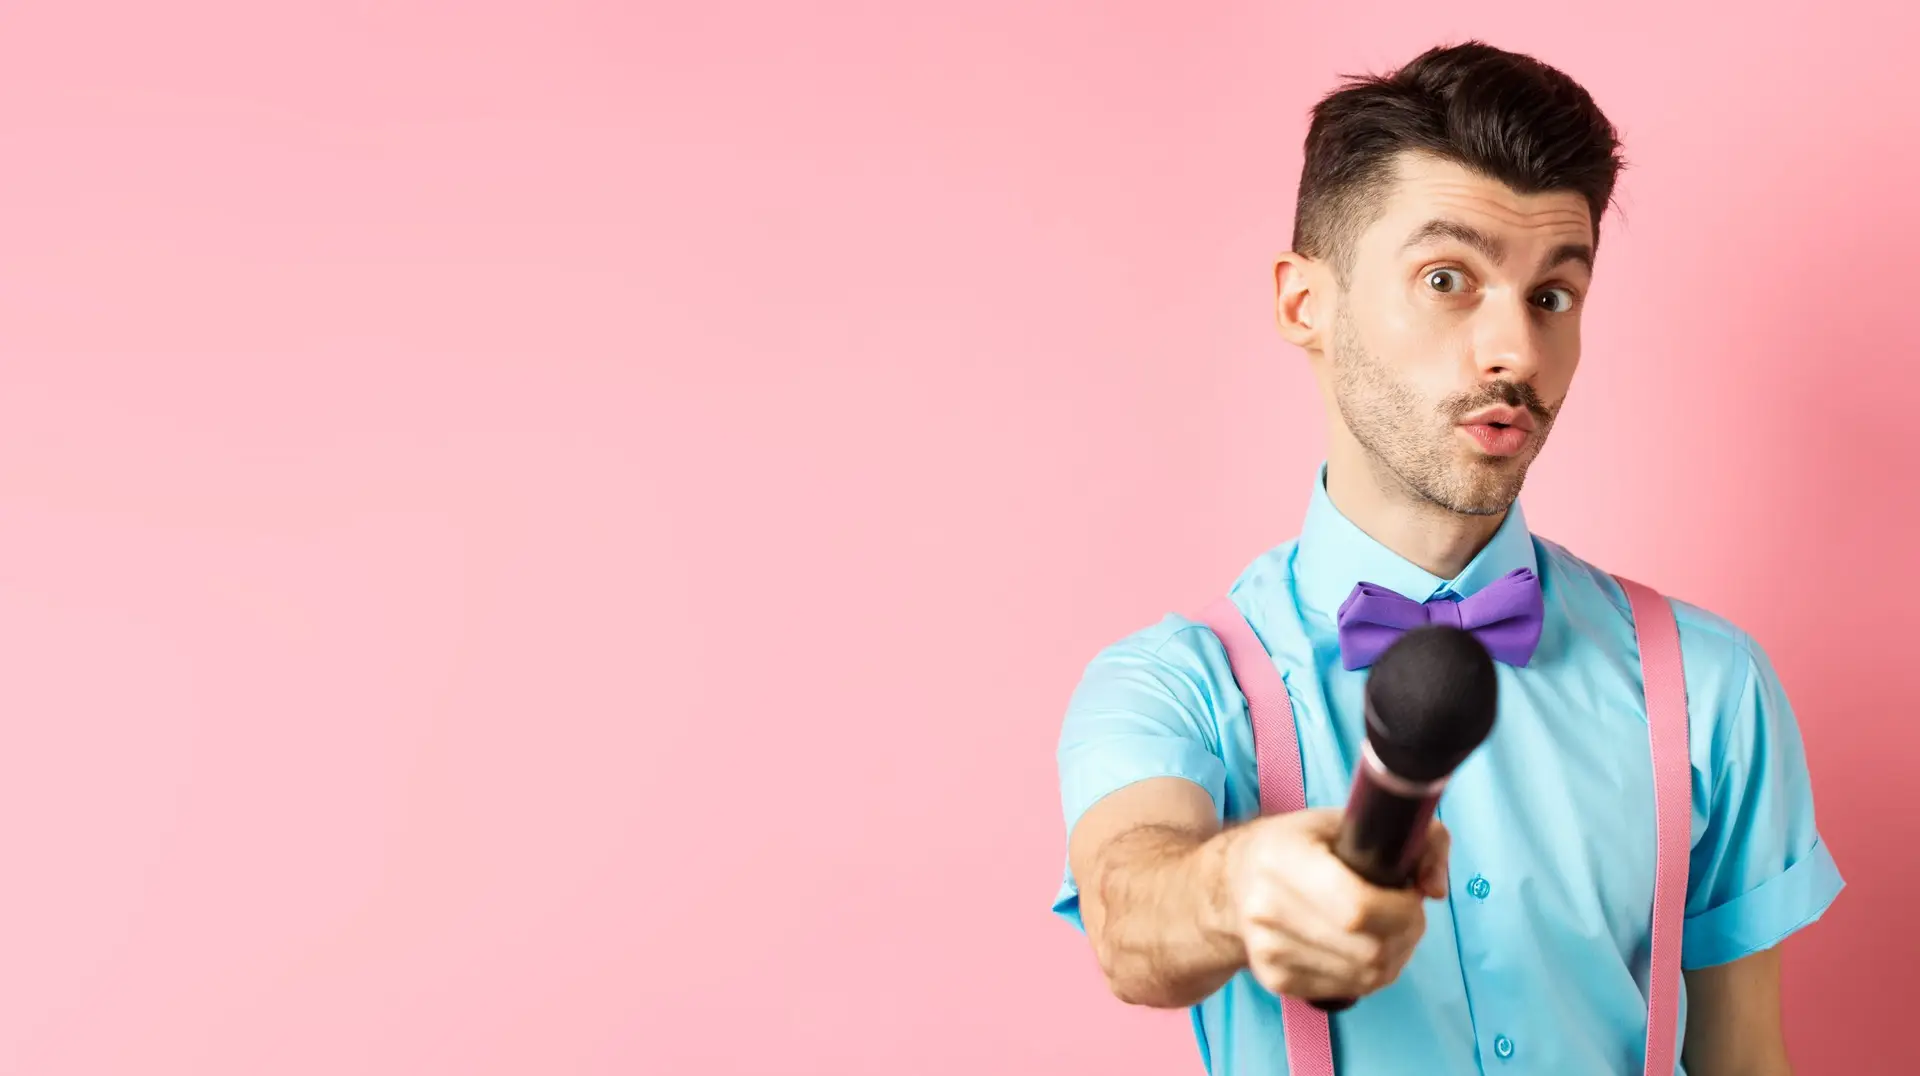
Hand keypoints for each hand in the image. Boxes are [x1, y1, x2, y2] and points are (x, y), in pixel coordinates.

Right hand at [1222, 807, 1448, 1001]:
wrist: (1229, 884)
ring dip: (1395, 955)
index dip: (1400, 909)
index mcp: (1281, 859)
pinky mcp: (1275, 981)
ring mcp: (1268, 952)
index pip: (1357, 907)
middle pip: (1368, 949)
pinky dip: (1371, 972)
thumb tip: (1435, 890)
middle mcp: (1266, 910)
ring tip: (1388, 928)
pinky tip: (1363, 946)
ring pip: (1366, 977)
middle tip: (1406, 913)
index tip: (1410, 894)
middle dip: (1407, 933)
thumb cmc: (1297, 845)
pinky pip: (1349, 990)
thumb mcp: (1346, 821)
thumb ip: (1413, 838)